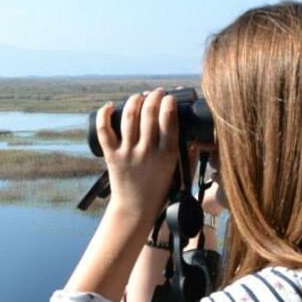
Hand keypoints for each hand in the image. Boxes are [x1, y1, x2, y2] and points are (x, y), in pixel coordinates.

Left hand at [95, 88, 178, 222]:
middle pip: (149, 114)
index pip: (169, 120)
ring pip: (129, 117)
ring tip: (140, 96)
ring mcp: (128, 153)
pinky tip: (111, 106)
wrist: (136, 208)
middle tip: (157, 93)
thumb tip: (197, 134)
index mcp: (167, 155)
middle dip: (154, 97)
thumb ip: (189, 153)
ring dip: (135, 100)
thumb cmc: (160, 189)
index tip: (170, 97)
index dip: (169, 102)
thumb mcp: (181, 173)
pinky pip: (104, 130)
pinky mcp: (112, 156)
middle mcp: (147, 151)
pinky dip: (105, 114)